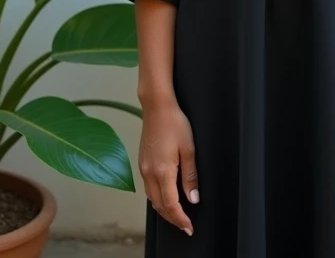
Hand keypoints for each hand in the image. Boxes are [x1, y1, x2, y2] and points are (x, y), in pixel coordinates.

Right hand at [138, 95, 199, 235]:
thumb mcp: (189, 149)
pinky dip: (157, 198)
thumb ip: (190, 176)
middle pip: (159, 206)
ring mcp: (143, 168)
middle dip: (172, 218)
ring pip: (152, 199)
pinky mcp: (142, 163)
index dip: (180, 219)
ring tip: (177, 214)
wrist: (157, 107)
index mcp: (162, 171)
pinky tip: (165, 196)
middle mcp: (149, 173)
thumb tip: (193, 198)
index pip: (171, 204)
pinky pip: (148, 188)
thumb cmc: (174, 123)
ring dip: (164, 210)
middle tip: (185, 225)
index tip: (189, 227)